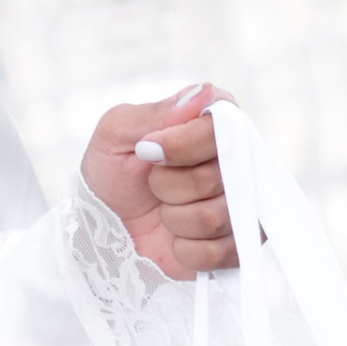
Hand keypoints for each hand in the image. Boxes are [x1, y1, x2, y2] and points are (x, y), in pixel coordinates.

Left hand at [81, 83, 237, 278]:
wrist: (103, 230)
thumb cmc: (112, 174)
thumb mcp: (117, 133)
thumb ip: (157, 113)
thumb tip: (206, 93)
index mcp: (214, 125)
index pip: (222, 128)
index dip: (182, 146)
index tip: (148, 152)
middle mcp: (238, 162)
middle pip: (216, 176)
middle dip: (168, 185)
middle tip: (152, 185)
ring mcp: (243, 206)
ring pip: (217, 217)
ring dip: (175, 218)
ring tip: (163, 211)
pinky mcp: (238, 245)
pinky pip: (219, 252)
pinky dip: (184, 250)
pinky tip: (174, 240)